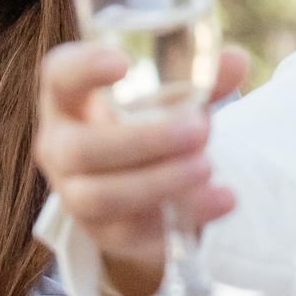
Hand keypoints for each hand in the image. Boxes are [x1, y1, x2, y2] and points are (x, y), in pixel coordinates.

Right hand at [34, 42, 249, 295]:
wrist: (140, 190)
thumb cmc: (144, 126)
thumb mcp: (169, 98)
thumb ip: (200, 80)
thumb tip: (235, 61)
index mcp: (68, 99)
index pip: (60, 75)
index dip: (85, 68)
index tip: (123, 63)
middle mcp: (60, 147)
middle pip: (81, 148)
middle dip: (142, 141)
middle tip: (197, 129)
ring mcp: (76, 195)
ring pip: (102, 196)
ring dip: (159, 182)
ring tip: (207, 167)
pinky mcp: (105, 233)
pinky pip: (135, 232)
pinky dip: (181, 216)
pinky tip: (220, 201)